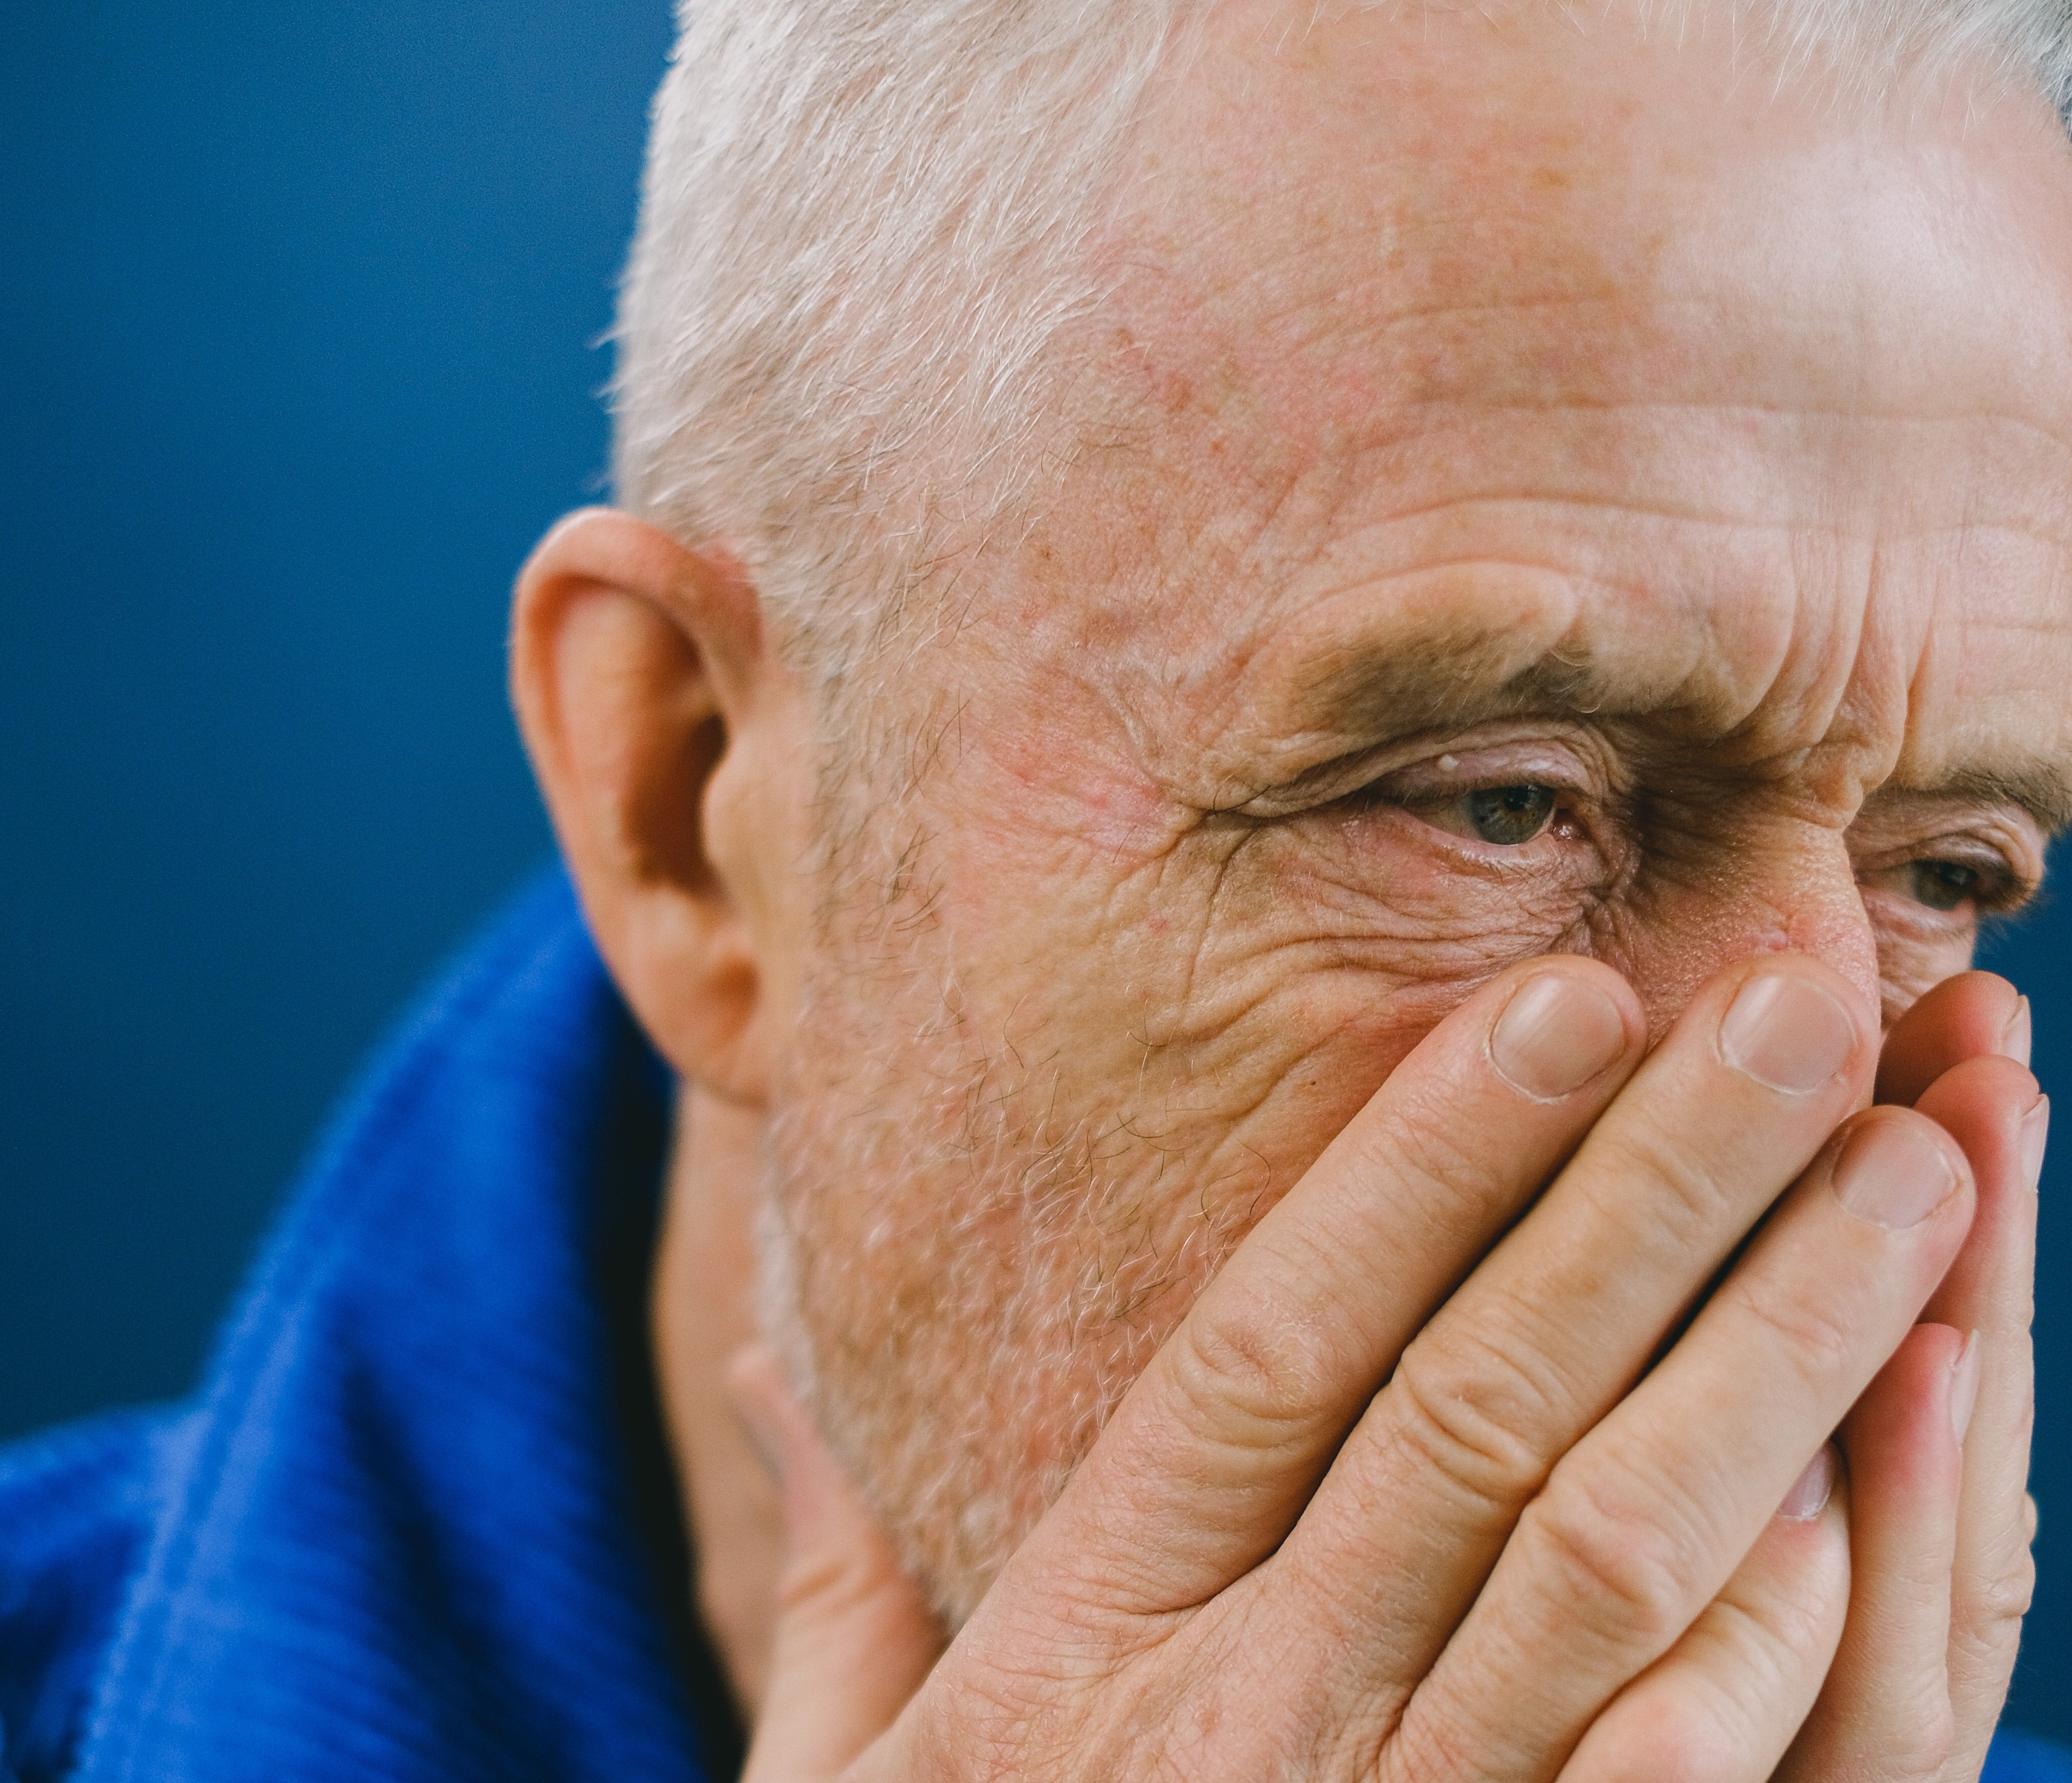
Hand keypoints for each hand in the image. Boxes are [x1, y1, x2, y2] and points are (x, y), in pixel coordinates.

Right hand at [733, 955, 2031, 1779]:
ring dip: (1774, 1353)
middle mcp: (1246, 1722)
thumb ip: (838, 1568)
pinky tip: (1913, 1454)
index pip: (1277, 1341)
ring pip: (1612, 1554)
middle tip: (1802, 1008)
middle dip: (1653, 1192)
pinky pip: (1688, 1763)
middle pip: (1478, 1405)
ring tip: (1910, 1171)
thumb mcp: (854, 1780)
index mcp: (1082, 1644)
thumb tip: (760, 1359)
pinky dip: (1804, 1609)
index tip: (1564, 1002)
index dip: (1424, 1161)